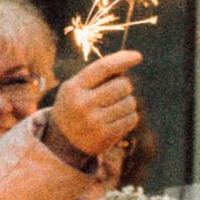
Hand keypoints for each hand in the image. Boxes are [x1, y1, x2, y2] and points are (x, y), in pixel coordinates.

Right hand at [47, 48, 143, 164]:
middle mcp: (83, 104)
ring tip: (113, 109)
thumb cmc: (74, 107)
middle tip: (115, 94)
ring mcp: (94, 121)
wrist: (62, 142)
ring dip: (127, 103)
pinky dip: (129, 117)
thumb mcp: (76, 88)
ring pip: (130, 102)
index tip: (137, 56)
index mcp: (74, 88)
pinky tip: (117, 120)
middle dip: (124, 87)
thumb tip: (125, 64)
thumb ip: (97, 76)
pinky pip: (132, 119)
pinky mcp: (105, 136)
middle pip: (123, 85)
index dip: (122, 59)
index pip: (103, 67)